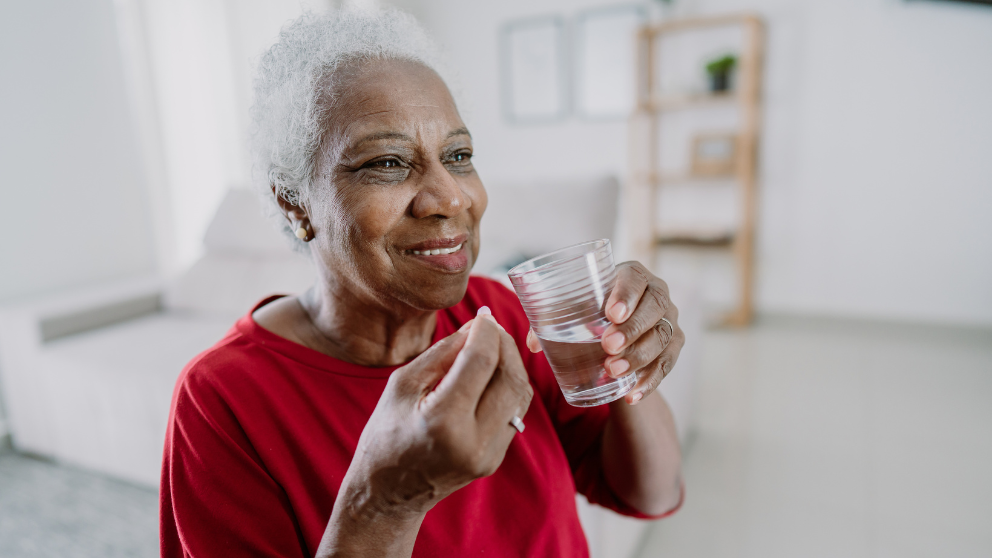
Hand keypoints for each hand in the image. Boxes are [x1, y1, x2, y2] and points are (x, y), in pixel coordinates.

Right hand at [319, 312, 533, 556]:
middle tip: (490, 328)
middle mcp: (473, 441)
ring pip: (520, 394)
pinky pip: (514, 412)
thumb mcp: (403, 385)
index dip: (486, 331)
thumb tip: (477, 326)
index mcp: (443, 421)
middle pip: (510, 377)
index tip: (482, 315)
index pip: (481, 361)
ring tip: (491, 347)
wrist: (387, 494)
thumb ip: (443, 353)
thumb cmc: (386, 434)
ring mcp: (488, 454)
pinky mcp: (496, 459)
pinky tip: (490, 375)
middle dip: (505, 344)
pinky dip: (507, 386)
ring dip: (511, 364)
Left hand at [526, 261, 683, 404]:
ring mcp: (669, 320)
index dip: (626, 294)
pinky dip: (650, 381)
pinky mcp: (673, 345)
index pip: (635, 278)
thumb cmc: (592, 310)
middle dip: (632, 329)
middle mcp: (657, 293)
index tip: (611, 313)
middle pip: (654, 307)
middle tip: (608, 346)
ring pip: (662, 337)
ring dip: (639, 356)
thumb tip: (532, 344)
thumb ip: (550, 320)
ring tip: (613, 371)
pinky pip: (667, 364)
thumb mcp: (574, 308)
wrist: (618, 327)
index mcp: (632, 274)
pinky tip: (632, 394)